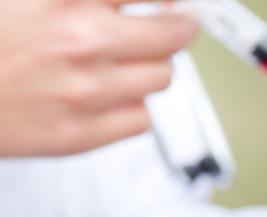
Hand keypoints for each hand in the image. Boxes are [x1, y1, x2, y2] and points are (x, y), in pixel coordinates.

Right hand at [0, 0, 197, 156]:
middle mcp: (82, 43)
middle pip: (174, 34)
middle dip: (177, 25)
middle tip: (174, 21)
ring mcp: (86, 93)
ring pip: (162, 77)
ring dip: (150, 64)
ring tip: (125, 57)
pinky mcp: (80, 135)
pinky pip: (141, 118)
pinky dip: (131, 104)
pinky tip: (107, 91)